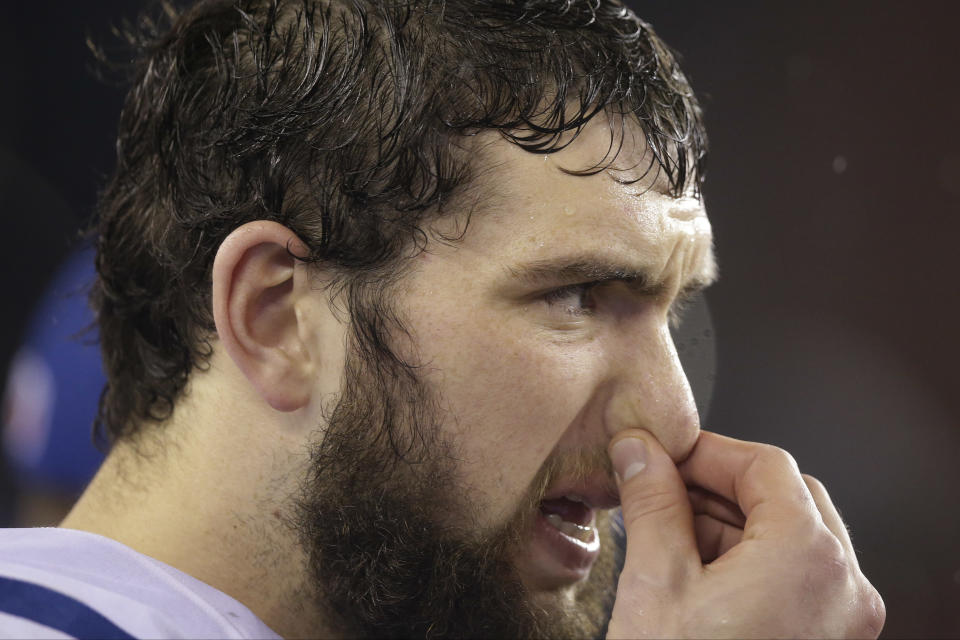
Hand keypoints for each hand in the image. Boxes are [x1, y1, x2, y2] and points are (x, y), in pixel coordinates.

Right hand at [606, 430, 884, 638]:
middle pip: (785, 497)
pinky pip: (793, 577)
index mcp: (809, 560)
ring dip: (729, 522)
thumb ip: (651, 501)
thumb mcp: (656, 583)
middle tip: (661, 485)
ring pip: (790, 536)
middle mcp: (843, 588)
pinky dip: (746, 560)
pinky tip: (693, 569)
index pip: (765, 465)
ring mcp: (841, 621)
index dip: (706, 450)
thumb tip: (638, 451)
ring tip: (666, 530)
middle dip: (717, 486)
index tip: (663, 452)